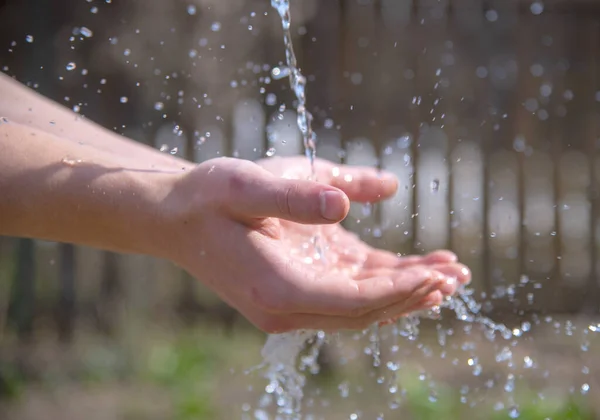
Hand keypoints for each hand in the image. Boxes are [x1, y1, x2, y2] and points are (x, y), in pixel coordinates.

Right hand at [165, 156, 469, 332]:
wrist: (176, 217)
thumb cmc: (207, 199)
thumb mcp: (246, 185)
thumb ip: (297, 195)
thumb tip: (348, 202)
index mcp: (276, 288)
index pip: (352, 300)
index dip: (399, 290)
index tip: (439, 274)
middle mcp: (287, 306)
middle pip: (363, 310)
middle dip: (413, 293)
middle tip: (458, 273)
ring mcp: (292, 301)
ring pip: (360, 305)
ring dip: (405, 290)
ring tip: (451, 272)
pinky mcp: (297, 287)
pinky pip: (348, 291)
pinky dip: (382, 283)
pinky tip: (414, 270)